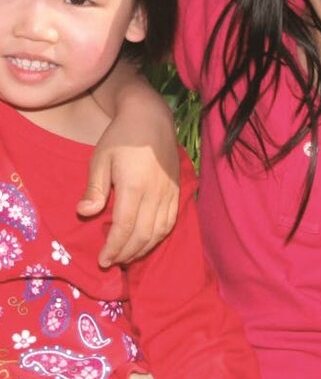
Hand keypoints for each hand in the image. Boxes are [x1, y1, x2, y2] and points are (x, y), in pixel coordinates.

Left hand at [77, 69, 179, 265]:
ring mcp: (169, 192)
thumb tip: (84, 213)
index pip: (124, 227)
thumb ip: (94, 188)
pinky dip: (158, 237)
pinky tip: (147, 241)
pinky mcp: (177, 190)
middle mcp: (155, 193)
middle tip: (111, 261)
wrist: (151, 117)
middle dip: (126, 253)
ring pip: (159, 232)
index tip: (102, 260)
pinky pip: (171, 222)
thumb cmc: (121, 136)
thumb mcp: (100, 158)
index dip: (113, 248)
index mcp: (134, 185)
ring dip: (142, 249)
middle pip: (142, 234)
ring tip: (127, 256)